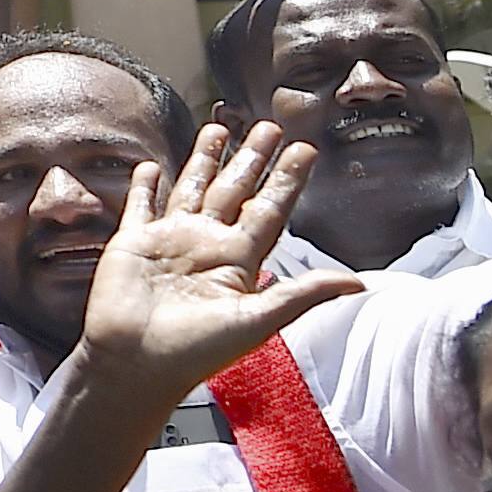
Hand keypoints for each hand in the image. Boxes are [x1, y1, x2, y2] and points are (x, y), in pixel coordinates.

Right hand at [74, 119, 368, 405]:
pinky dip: (145, 187)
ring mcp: (170, 242)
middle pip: (235, 191)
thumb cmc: (194, 352)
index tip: (305, 150)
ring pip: (193, 189)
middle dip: (252, 158)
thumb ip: (302, 295)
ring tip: (219, 128)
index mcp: (239, 261)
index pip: (270, 209)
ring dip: (205, 159)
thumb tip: (358, 283)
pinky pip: (142, 207)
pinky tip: (151, 167)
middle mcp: (207, 245)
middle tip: (270, 127)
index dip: (288, 180)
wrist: (134, 365)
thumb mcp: (256, 322)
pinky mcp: (133, 243)